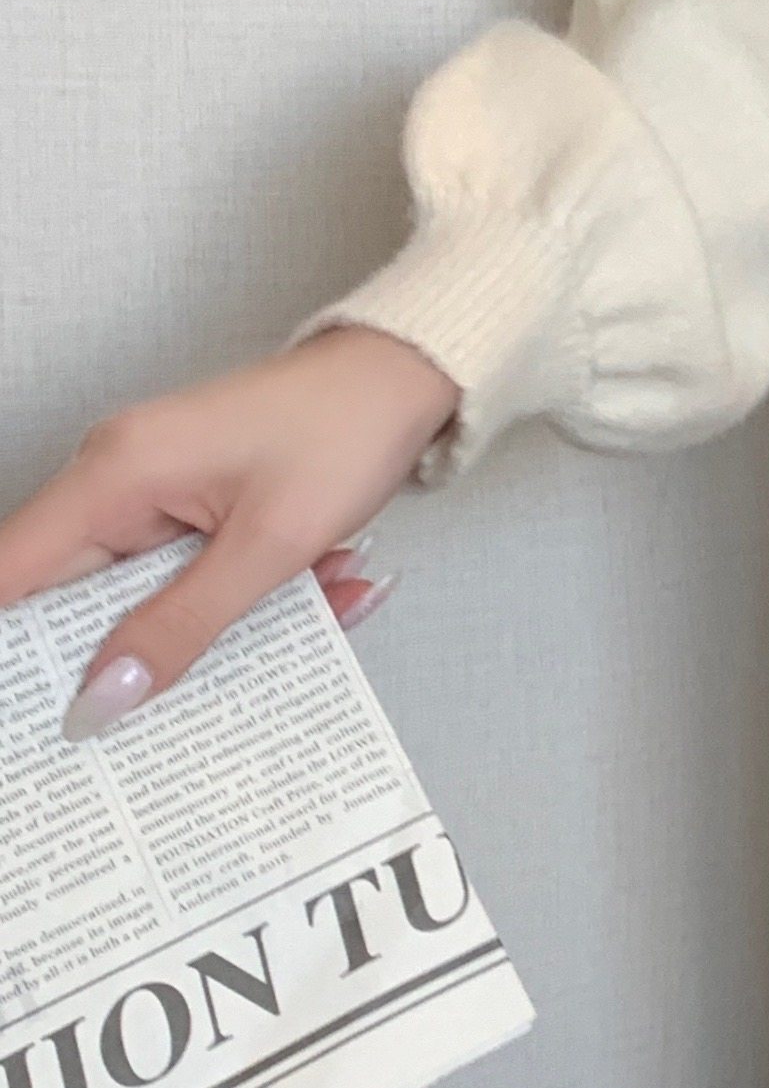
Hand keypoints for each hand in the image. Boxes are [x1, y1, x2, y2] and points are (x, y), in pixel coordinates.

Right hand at [0, 325, 460, 739]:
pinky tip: (331, 584)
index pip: (11, 575)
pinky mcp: (196, 504)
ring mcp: (157, 492)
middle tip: (177, 699)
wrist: (410, 374)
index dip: (15, 652)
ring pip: (149, 595)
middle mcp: (118, 480)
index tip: (37, 712)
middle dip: (135, 651)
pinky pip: (196, 573)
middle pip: (74, 598)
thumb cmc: (348, 428)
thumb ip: (183, 624)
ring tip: (312, 604)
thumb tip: (103, 696)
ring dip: (221, 620)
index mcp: (113, 476)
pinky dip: (254, 593)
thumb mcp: (271, 544)